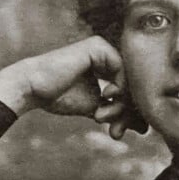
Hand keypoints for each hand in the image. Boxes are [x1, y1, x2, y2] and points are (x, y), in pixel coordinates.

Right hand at [0, 36, 146, 138]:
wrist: (33, 89)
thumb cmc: (59, 98)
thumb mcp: (96, 110)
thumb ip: (119, 114)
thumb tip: (144, 127)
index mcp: (106, 67)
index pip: (129, 92)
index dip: (127, 115)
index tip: (116, 132)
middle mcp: (107, 55)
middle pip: (132, 86)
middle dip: (125, 114)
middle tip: (115, 131)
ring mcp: (103, 49)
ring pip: (129, 81)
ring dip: (120, 105)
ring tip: (101, 116)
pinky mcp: (98, 47)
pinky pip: (122, 70)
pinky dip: (118, 88)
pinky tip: (104, 97)